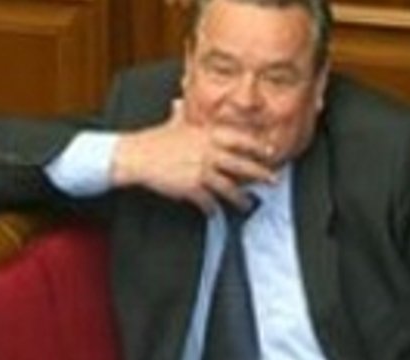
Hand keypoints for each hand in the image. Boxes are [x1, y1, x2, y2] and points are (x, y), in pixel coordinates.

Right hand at [110, 100, 276, 212]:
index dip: (257, 146)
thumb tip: (180, 97)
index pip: (241, 139)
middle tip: (273, 180)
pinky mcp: (191, 187)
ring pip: (229, 187)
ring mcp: (201, 170)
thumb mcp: (175, 121)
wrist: (136, 155)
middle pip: (242, 164)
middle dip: (260, 174)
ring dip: (240, 198)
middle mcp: (209, 151)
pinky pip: (208, 201)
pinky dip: (213, 208)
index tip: (269, 151)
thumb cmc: (156, 139)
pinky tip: (215, 212)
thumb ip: (184, 111)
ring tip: (248, 204)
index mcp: (209, 134)